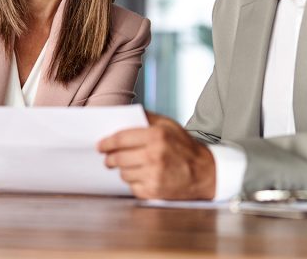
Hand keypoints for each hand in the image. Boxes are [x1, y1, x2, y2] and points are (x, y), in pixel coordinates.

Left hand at [97, 111, 215, 199]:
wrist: (205, 173)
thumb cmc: (185, 147)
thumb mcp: (169, 125)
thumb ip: (146, 118)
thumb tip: (123, 114)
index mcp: (157, 136)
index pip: (121, 139)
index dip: (107, 142)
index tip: (100, 145)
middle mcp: (154, 156)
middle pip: (118, 158)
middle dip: (110, 158)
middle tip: (108, 158)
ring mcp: (154, 175)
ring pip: (123, 173)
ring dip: (123, 169)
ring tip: (132, 165)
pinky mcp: (154, 191)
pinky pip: (131, 186)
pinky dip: (134, 182)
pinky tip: (143, 176)